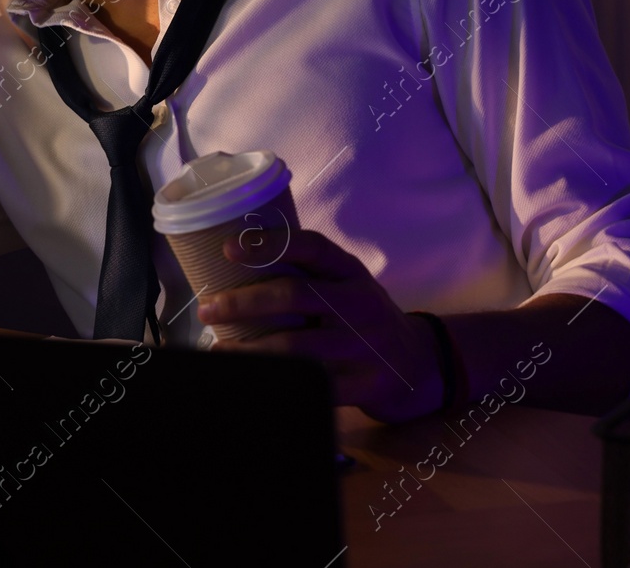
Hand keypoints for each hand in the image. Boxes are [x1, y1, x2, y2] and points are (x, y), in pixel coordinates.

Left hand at [197, 228, 446, 422]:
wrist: (421, 364)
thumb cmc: (366, 318)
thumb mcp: (350, 285)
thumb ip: (310, 274)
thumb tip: (236, 262)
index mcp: (351, 272)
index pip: (310, 247)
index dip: (268, 244)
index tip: (227, 249)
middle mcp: (358, 303)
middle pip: (293, 295)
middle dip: (243, 302)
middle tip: (207, 308)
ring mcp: (363, 346)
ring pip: (294, 346)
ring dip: (248, 349)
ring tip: (217, 350)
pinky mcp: (364, 385)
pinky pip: (311, 386)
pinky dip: (275, 383)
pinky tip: (249, 382)